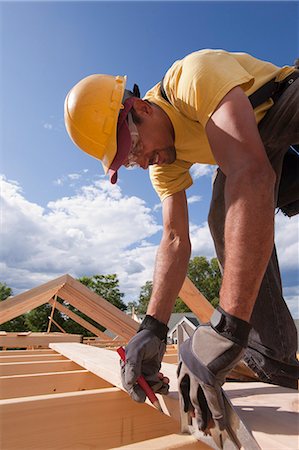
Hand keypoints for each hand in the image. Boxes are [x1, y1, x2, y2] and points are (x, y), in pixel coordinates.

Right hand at [120, 318, 169, 401]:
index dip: (135, 393)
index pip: (129, 386)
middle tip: (159, 384)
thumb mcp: (137, 350)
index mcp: (126, 368)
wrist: (156, 334)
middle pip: (140, 389)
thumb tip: (130, 383)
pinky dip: (162, 384)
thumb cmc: (144, 340)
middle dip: (151, 390)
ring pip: (150, 388)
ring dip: (158, 387)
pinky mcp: (153, 373)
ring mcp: (144, 374)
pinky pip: (157, 384)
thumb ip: (133, 365)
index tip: (143, 398)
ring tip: (164, 380)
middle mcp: (134, 373)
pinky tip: (165, 378)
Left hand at [177, 307, 250, 430]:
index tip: (186, 402)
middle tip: (192, 418)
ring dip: (202, 415)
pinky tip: (220, 423)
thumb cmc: (216, 332)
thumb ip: (202, 358)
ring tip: (204, 427)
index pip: (182, 378)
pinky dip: (217, 413)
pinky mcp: (210, 379)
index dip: (184, 392)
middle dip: (189, 406)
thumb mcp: (202, 343)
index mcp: (184, 356)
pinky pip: (213, 400)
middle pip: (186, 391)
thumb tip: (213, 373)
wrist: (224, 329)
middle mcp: (187, 366)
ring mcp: (197, 374)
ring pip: (197, 399)